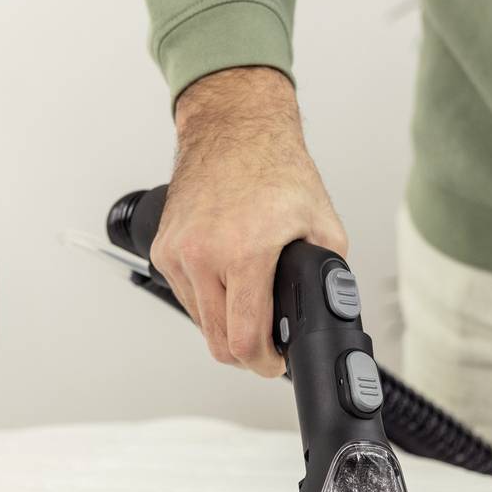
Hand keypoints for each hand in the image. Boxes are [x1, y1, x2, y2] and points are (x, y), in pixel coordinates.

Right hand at [151, 66, 348, 377]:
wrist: (234, 129)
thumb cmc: (275, 167)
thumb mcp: (322, 223)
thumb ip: (329, 273)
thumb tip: (330, 309)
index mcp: (244, 251)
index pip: (244, 338)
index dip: (264, 363)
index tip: (274, 362)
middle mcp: (202, 254)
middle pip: (217, 342)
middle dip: (246, 353)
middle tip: (266, 347)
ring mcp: (177, 253)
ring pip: (199, 323)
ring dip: (225, 326)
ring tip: (250, 308)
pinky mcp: (162, 249)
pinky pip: (184, 296)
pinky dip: (207, 301)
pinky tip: (228, 282)